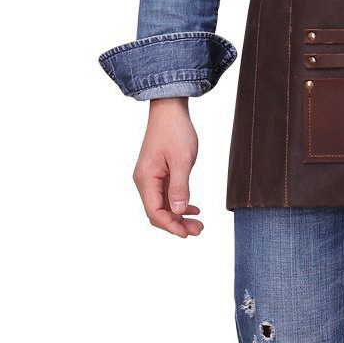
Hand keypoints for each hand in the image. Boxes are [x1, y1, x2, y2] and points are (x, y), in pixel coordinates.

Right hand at [133, 97, 203, 237]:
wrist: (170, 109)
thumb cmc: (175, 131)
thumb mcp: (182, 160)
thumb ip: (180, 186)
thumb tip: (178, 210)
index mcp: (146, 179)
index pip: (155, 212)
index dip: (171, 226)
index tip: (187, 233)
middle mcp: (145, 181)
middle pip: (158, 211)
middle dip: (177, 224)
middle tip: (198, 230)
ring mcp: (151, 177)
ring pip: (163, 204)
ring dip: (179, 215)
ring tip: (198, 223)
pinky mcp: (158, 172)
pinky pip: (166, 194)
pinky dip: (179, 202)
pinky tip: (192, 208)